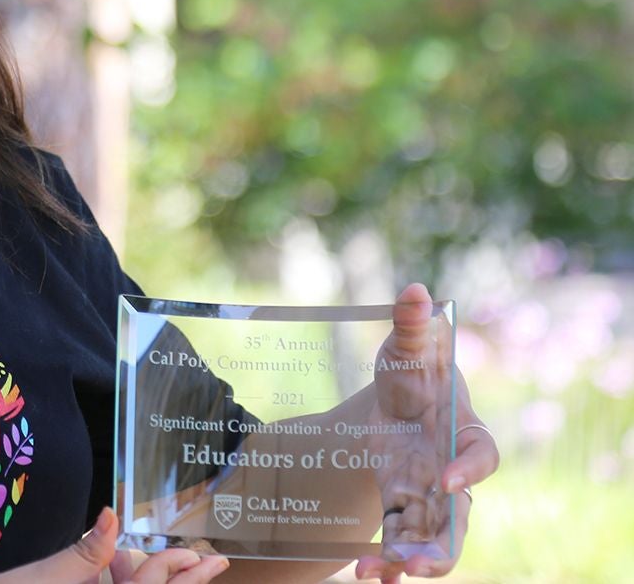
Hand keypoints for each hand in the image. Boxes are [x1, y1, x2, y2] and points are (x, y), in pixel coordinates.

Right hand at [0, 508, 228, 583]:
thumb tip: (110, 515)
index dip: (175, 569)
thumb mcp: (49, 574)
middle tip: (214, 564)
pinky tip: (121, 567)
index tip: (195, 552)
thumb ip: (86, 549)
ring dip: (150, 579)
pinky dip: (123, 582)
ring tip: (174, 563)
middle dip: (185, 583)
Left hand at [355, 284, 499, 579]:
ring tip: (382, 576)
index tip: (446, 479)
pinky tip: (365, 574)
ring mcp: (431, 493)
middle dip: (443, 543)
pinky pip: (403, 538)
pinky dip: (388, 559)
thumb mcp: (407, 344)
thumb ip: (412, 323)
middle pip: (462, 515)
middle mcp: (454, 470)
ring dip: (413, 561)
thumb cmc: (414, 368)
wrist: (399, 395)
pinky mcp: (403, 505)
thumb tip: (416, 290)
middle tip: (420, 564)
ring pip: (434, 538)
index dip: (468, 469)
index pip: (481, 454)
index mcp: (466, 430)